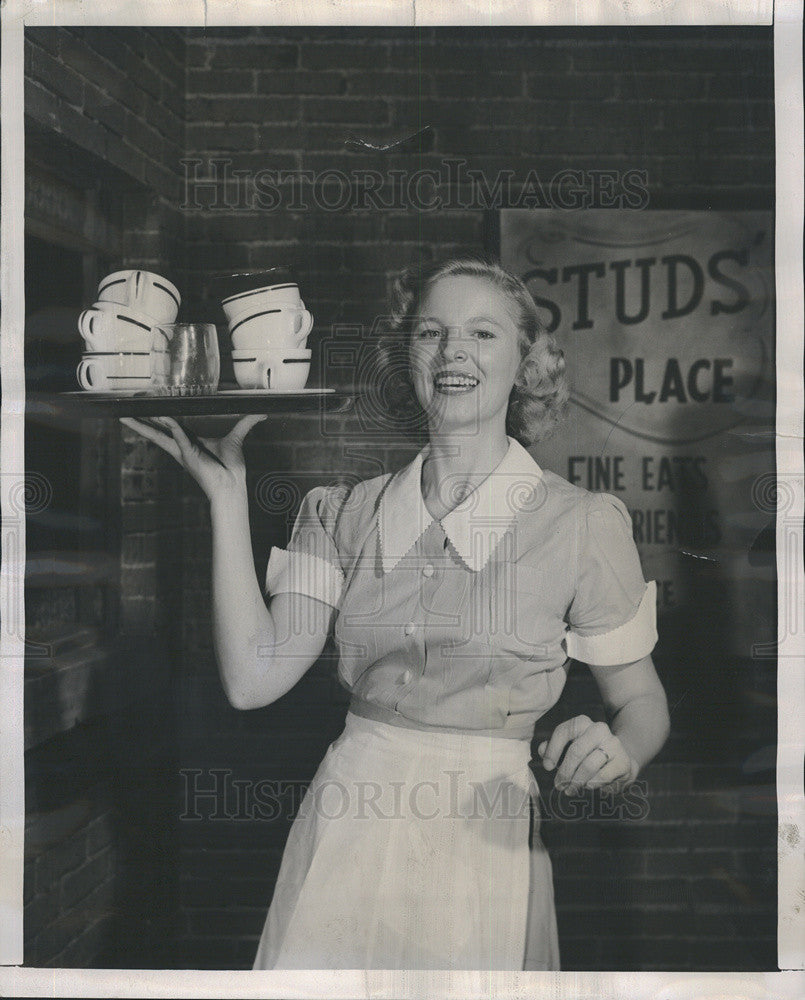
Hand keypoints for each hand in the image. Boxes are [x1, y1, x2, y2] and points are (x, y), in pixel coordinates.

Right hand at [119, 414, 266, 500]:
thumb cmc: (232, 467)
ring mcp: (183, 451)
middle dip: (141, 423)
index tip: (147, 409)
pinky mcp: (188, 454)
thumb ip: (245, 423)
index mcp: (190, 443)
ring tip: (129, 416)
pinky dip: (173, 426)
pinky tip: (165, 416)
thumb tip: (261, 412)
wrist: (232, 485)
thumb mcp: (237, 438)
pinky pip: (179, 435)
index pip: (170, 428)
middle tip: (125, 413)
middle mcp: (183, 447)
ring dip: (145, 425)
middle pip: (157, 432)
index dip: (158, 418)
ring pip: (160, 434)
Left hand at [537, 715, 637, 794]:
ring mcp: (613, 744)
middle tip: (558, 785)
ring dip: (576, 782)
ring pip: (588, 765)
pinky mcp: (623, 761)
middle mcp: (599, 729)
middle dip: (564, 772)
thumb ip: (552, 748)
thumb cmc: (586, 756)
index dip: (553, 750)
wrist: (619, 762)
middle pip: (576, 751)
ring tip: (570, 790)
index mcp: (582, 723)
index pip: (563, 731)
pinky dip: (591, 784)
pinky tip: (587, 786)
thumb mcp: (568, 749)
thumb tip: (542, 750)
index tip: (547, 767)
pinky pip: (602, 776)